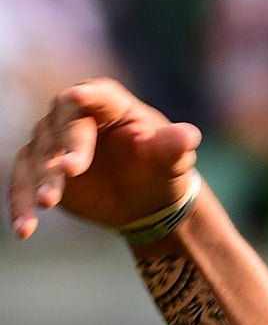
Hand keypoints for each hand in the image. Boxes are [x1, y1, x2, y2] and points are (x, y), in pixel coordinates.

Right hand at [8, 79, 200, 240]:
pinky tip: (24, 229)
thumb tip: (189, 136)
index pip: (96, 96)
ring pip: (38, 157)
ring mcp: (51, 141)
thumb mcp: (173, 160)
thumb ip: (175, 147)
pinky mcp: (38, 168)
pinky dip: (21, 204)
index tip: (78, 96)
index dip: (87, 96)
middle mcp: (73, 115)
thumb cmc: (161, 169)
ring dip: (40, 180)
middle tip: (69, 171)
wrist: (146, 200)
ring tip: (47, 204)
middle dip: (64, 148)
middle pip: (62, 126)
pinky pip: (23, 183)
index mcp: (109, 104)